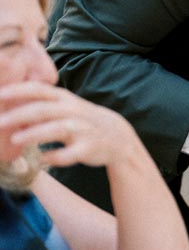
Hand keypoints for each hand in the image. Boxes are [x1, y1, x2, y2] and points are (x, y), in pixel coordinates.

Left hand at [0, 83, 140, 168]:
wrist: (117, 137)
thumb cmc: (82, 120)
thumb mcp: (65, 106)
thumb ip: (39, 104)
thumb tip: (7, 107)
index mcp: (63, 99)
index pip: (38, 90)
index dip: (18, 91)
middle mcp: (72, 111)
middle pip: (43, 110)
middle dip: (19, 115)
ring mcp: (82, 130)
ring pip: (57, 129)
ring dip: (35, 133)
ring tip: (15, 140)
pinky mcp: (88, 148)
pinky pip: (70, 154)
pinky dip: (55, 157)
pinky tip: (41, 159)